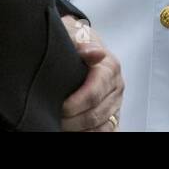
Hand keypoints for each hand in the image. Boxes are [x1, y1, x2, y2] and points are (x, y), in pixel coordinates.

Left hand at [59, 15, 123, 131]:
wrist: (82, 44)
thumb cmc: (76, 41)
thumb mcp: (74, 34)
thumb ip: (81, 42)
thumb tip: (95, 52)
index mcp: (110, 68)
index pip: (93, 95)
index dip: (72, 104)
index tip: (57, 106)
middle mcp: (116, 87)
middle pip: (95, 115)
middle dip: (71, 120)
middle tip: (52, 116)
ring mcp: (116, 103)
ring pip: (100, 127)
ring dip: (79, 129)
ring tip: (60, 124)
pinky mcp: (113, 114)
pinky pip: (106, 131)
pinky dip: (90, 133)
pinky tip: (75, 130)